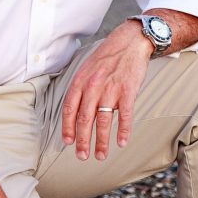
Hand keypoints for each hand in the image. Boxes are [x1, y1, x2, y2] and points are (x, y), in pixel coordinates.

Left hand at [61, 22, 151, 160]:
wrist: (130, 42)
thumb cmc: (108, 56)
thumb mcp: (87, 68)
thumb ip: (81, 88)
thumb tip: (75, 110)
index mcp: (81, 81)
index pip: (69, 108)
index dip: (68, 127)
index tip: (67, 142)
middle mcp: (93, 86)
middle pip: (84, 119)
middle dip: (82, 141)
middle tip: (82, 156)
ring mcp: (111, 89)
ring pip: (103, 121)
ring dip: (101, 141)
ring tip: (100, 155)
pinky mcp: (128, 91)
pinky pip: (124, 115)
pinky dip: (123, 131)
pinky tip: (122, 142)